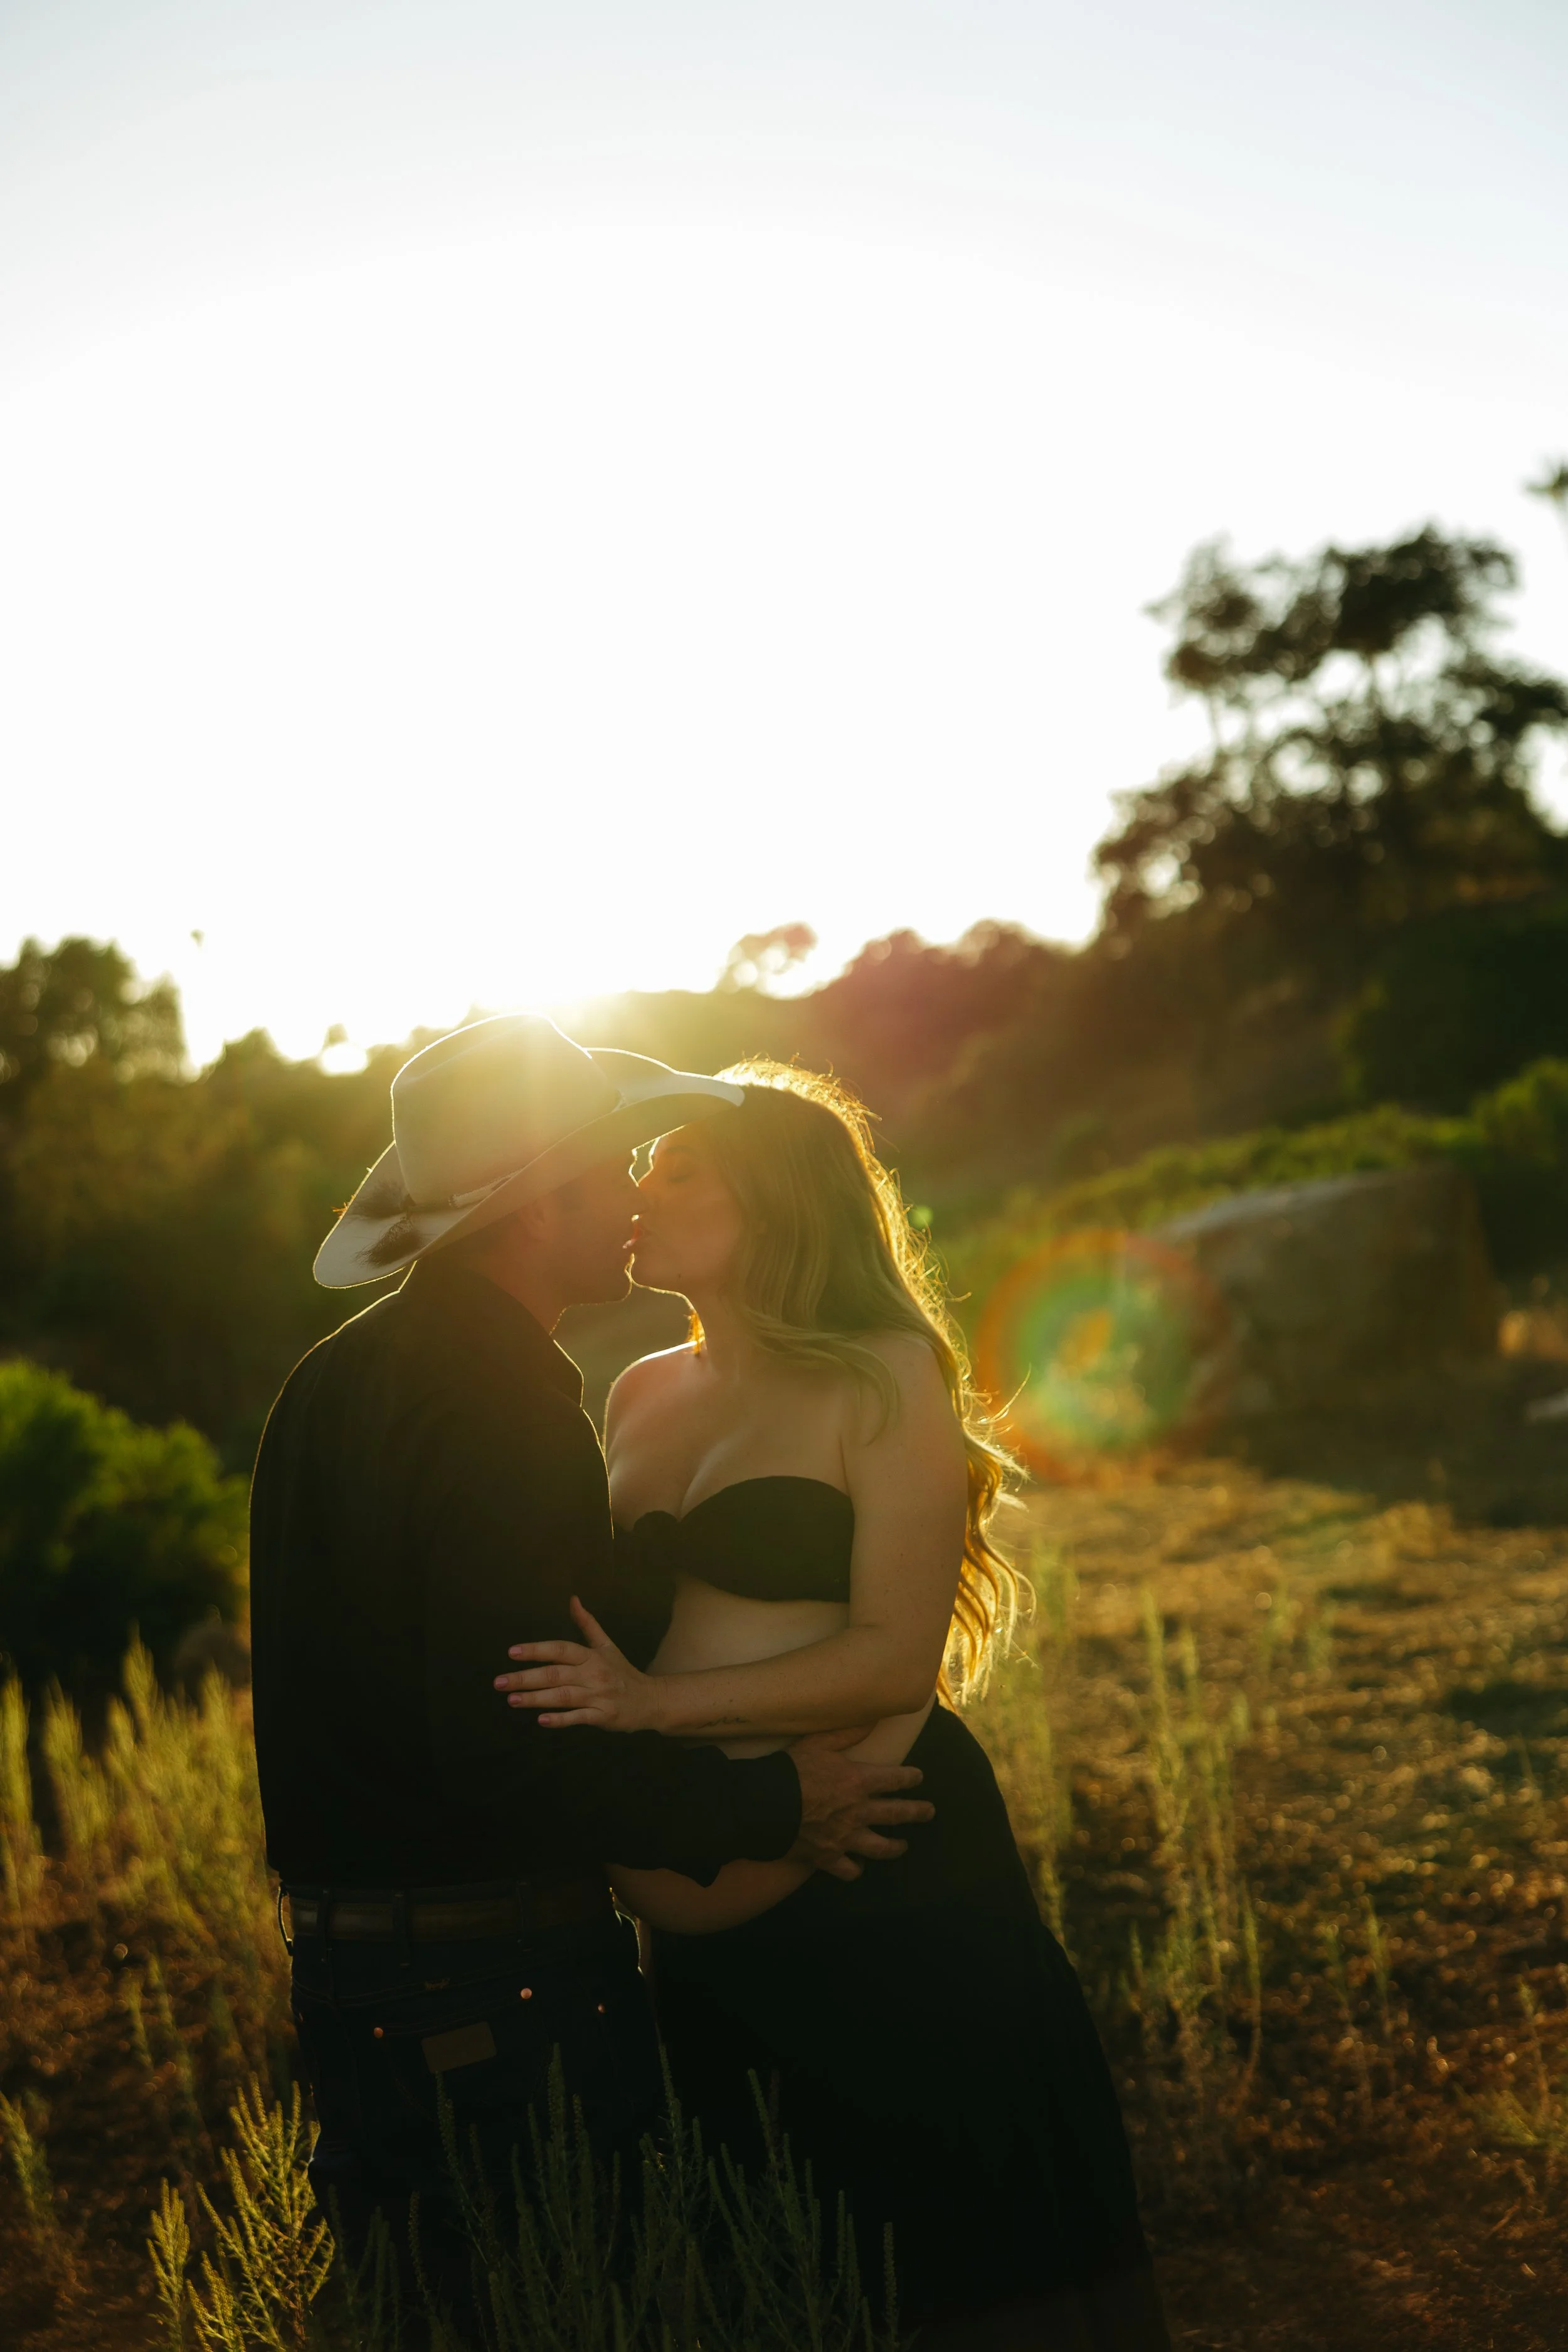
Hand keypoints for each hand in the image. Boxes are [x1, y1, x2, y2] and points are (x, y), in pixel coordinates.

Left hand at [494, 1599, 658, 1730]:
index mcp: (592, 1655)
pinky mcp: (603, 1716)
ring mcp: (598, 1696)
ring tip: (512, 1700)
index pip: (561, 1649)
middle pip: (556, 1674)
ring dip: (536, 1698)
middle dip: (526, 1678)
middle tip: (499, 1682)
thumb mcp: (606, 1645)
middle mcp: (594, 1673)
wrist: (650, 1700)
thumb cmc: (622, 1672)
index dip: (537, 1650)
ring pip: (563, 1696)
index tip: (512, 1652)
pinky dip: (561, 1720)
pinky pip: (579, 1718)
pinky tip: (541, 1720)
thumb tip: (573, 1599)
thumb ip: (587, 1624)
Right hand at [786, 1728, 932, 1882]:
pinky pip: (848, 1870)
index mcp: (858, 1781)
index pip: (895, 1779)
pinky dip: (855, 1870)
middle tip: (929, 1812)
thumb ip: (847, 1732)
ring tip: (903, 1846)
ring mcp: (845, 1838)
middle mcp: (858, 1812)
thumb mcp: (818, 1742)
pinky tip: (859, 1867)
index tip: (918, 1778)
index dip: (910, 1778)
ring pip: (880, 1848)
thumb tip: (874, 1718)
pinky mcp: (828, 1857)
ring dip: (895, 1847)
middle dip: (917, 1812)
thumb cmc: (792, 1770)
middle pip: (896, 1814)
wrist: (765, 1806)